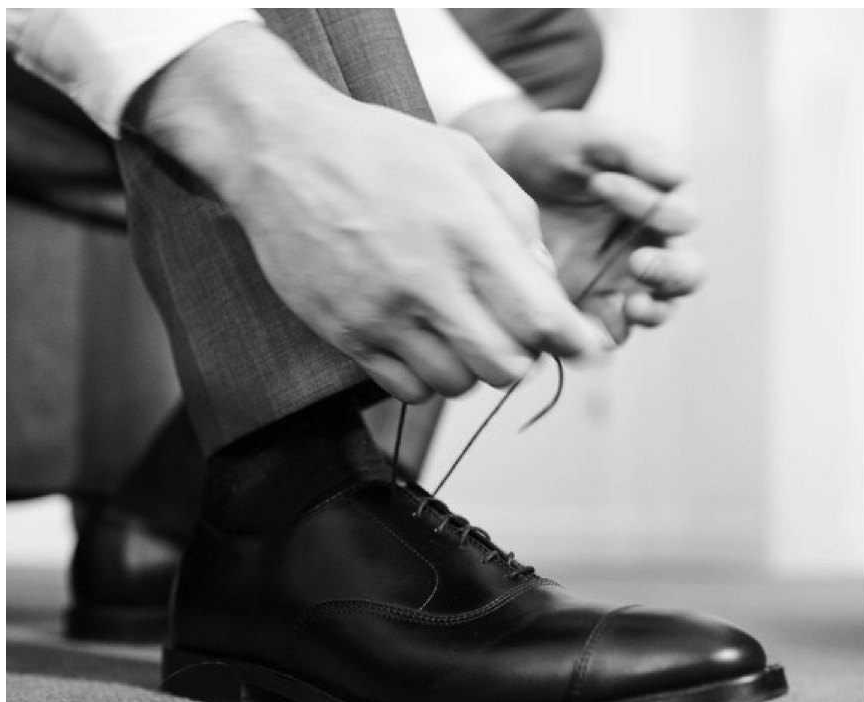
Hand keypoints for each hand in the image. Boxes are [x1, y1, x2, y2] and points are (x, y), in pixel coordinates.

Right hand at [132, 24, 612, 403]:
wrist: (282, 149)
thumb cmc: (385, 150)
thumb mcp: (469, 161)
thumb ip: (521, 226)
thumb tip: (547, 289)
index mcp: (468, 234)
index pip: (540, 318)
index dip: (572, 340)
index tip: (581, 344)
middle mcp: (426, 280)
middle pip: (504, 367)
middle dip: (521, 357)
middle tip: (514, 334)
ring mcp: (380, 312)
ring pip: (456, 386)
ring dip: (473, 369)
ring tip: (463, 332)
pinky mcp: (343, 332)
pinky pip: (406, 390)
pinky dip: (427, 378)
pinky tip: (424, 341)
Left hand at [487, 109, 704, 342]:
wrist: (496, 175)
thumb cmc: (548, 150)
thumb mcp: (584, 135)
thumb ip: (629, 147)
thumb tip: (676, 176)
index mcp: (660, 205)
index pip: (681, 215)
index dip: (651, 204)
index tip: (600, 182)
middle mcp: (651, 246)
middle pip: (688, 273)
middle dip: (672, 273)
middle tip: (639, 262)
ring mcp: (623, 282)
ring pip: (661, 308)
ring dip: (654, 310)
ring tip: (634, 305)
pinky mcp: (590, 308)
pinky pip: (611, 332)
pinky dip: (608, 335)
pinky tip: (587, 326)